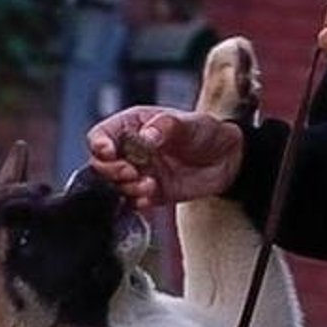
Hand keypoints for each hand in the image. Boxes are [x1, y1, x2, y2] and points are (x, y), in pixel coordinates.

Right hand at [86, 106, 244, 210]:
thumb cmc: (206, 132)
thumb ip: (167, 127)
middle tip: (132, 172)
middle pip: (101, 164)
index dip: (100, 144)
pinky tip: (152, 195)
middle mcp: (130, 150)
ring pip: (113, 185)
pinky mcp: (149, 193)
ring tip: (150, 184)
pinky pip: (132, 202)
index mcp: (133, 126)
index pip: (102, 135)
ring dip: (127, 188)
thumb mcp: (190, 123)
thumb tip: (146, 137)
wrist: (227, 159)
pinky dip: (137, 201)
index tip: (109, 152)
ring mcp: (138, 173)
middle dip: (112, 170)